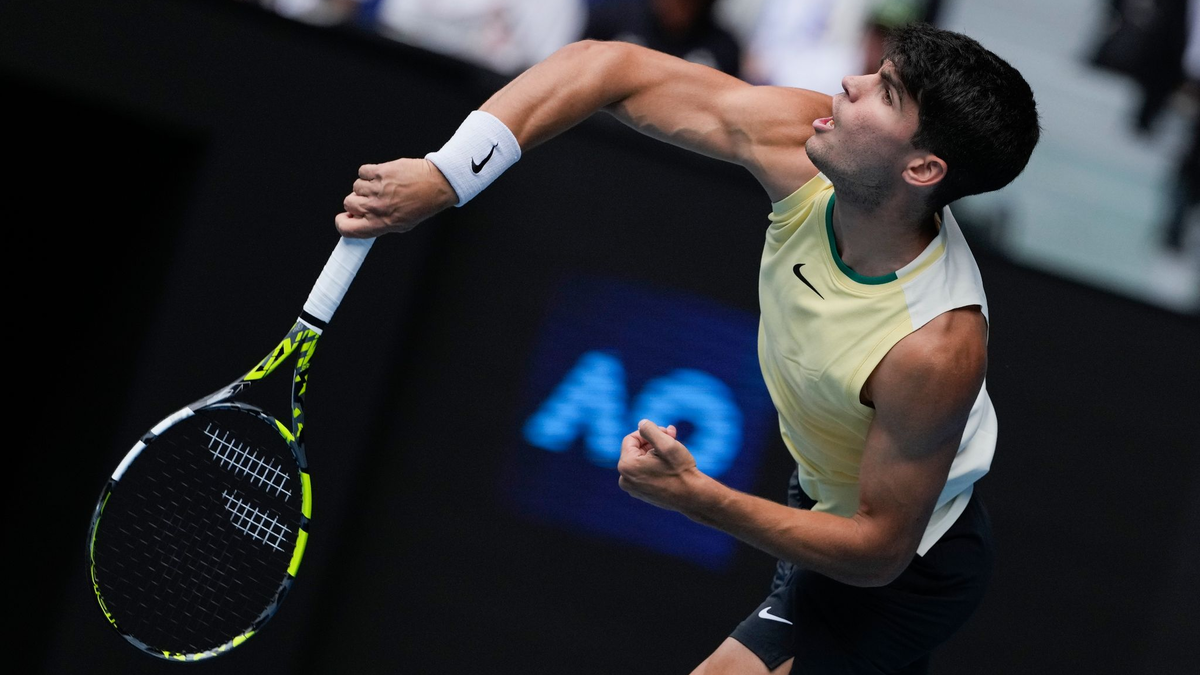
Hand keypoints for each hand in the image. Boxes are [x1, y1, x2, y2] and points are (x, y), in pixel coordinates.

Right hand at [335, 158, 457, 237]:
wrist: (436, 184)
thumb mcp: (401, 224)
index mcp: (379, 224)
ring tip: (384, 186)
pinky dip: (370, 172)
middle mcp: (376, 208)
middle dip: (357, 201)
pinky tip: (383, 176)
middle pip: (348, 203)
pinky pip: (363, 171)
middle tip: (372, 199)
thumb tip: (358, 220)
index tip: (345, 217)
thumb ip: (378, 224)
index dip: (342, 222)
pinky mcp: (380, 171)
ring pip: (356, 186)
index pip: (347, 228)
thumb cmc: (421, 205)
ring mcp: (377, 189)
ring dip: (366, 185)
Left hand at [617, 419, 705, 511]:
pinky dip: (655, 464)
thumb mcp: (666, 444)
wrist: (693, 497)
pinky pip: (644, 472)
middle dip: (654, 442)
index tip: (667, 433)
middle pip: (636, 450)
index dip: (649, 432)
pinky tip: (671, 463)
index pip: (631, 439)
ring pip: (642, 460)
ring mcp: (633, 488)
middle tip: (673, 437)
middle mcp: (625, 479)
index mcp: (627, 466)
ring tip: (675, 449)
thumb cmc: (680, 470)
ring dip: (657, 452)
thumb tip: (641, 423)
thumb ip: (649, 429)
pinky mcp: (641, 493)